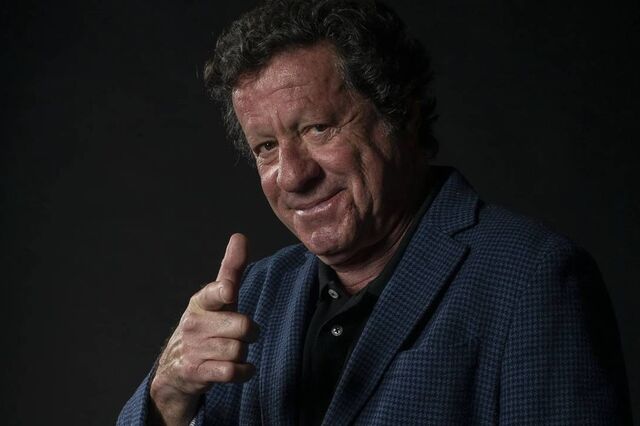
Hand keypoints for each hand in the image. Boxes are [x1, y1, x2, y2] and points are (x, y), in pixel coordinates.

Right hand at [149, 233, 258, 425]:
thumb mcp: (215, 299)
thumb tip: (240, 236)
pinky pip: (233, 372)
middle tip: (239, 335)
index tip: (229, 292)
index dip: (224, 292)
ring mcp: (194, 348)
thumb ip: (231, 270)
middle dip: (249, 333)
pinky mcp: (196, 372)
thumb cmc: (204, 327)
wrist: (175, 371)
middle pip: (243, 326)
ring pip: (240, 350)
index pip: (214, 293)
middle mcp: (194, 323)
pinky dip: (244, 372)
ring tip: (231, 352)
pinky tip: (239, 369)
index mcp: (201, 302)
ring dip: (243, 354)